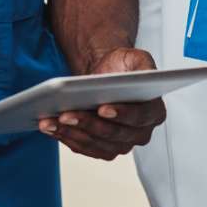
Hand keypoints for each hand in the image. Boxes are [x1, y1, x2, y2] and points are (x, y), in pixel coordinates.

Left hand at [39, 47, 166, 160]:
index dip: (122, 114)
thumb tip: (139, 77)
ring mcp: (122, 144)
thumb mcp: (136, 57)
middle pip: (115, 134)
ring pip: (98, 145)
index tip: (102, 108)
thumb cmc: (121, 68)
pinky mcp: (104, 149)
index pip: (141, 117)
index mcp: (154, 111)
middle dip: (89, 124)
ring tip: (52, 121)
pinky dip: (67, 138)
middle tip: (67, 114)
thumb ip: (143, 65)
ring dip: (73, 134)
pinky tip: (52, 127)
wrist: (107, 75)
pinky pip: (85, 148)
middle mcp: (141, 133)